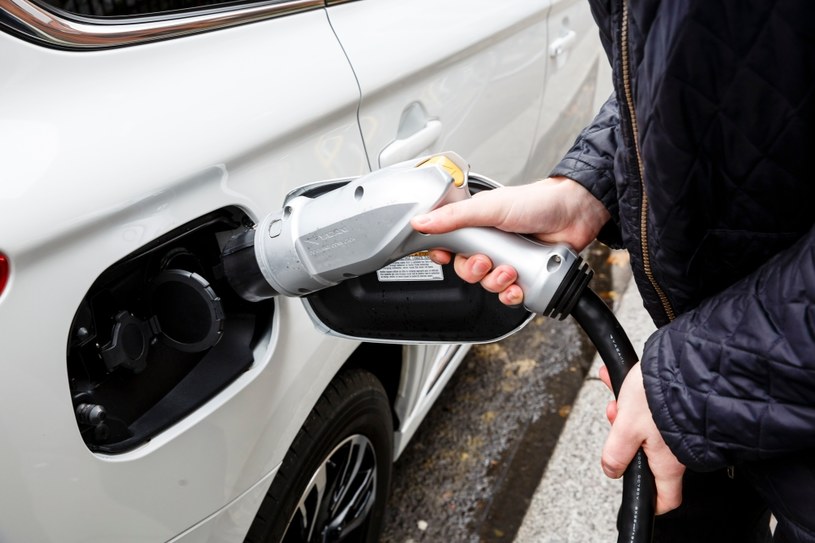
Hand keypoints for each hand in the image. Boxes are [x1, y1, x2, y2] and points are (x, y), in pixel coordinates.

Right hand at [410, 176, 609, 305]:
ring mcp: (508, 260)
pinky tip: (518, 286)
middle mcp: (491, 244)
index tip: (445, 256)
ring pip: (487, 285)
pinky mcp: (525, 276)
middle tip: (486, 261)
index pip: (449, 245)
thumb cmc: (537, 202)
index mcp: (477, 225)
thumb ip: (453, 217)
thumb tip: (421, 223)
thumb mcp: (489, 207)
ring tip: (510, 271)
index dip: (444, 254)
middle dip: (475, 271)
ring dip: (496, 283)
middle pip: (466, 270)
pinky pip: (510, 296)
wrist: (576, 213)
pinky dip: (512, 295)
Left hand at [599, 363, 685, 514]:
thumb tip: (611, 471)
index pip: (666, 498)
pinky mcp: (677, 405)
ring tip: (616, 394)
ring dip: (626, 412)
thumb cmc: (660, 394)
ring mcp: (678, 427)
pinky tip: (620, 379)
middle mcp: (677, 448)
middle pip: (647, 456)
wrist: (685, 360)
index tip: (638, 496)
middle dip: (624, 438)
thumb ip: (616, 454)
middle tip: (615, 419)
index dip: (651, 502)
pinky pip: (651, 407)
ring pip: (646, 427)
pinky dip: (634, 396)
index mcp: (667, 462)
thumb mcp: (626, 427)